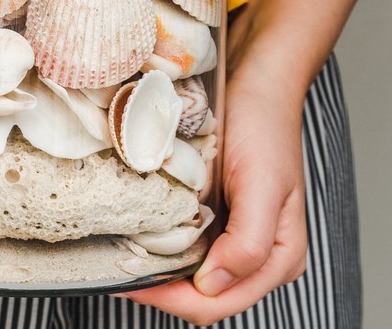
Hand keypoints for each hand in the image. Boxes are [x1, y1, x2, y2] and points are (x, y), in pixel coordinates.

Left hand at [116, 67, 307, 325]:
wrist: (256, 88)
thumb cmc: (265, 131)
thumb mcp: (265, 185)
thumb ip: (250, 242)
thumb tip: (214, 283)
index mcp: (278, 260)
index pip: (216, 303)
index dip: (170, 299)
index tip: (127, 282)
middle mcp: (256, 258)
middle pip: (200, 299)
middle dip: (158, 290)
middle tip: (113, 271)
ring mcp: (233, 241)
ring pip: (188, 278)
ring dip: (155, 273)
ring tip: (118, 257)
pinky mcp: (215, 221)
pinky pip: (184, 249)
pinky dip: (159, 249)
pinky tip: (136, 237)